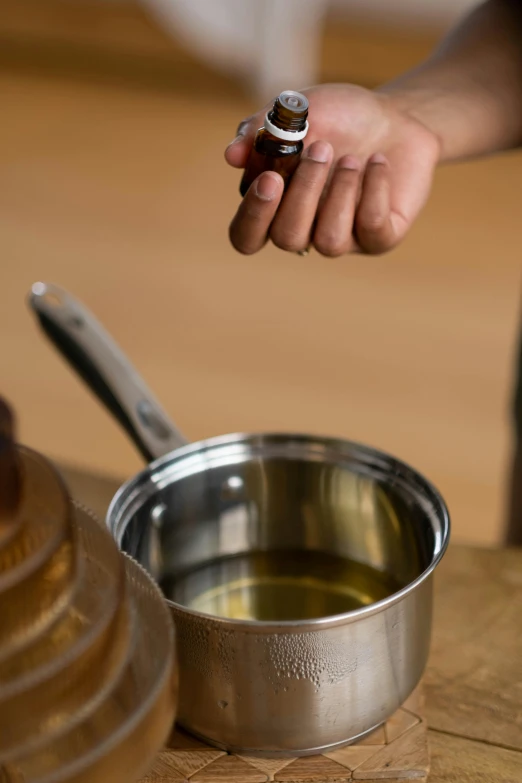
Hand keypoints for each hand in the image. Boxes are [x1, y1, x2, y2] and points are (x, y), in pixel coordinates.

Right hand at [225, 84, 439, 255]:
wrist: (396, 117)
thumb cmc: (339, 118)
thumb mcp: (297, 112)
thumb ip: (260, 131)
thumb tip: (231, 156)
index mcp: (274, 207)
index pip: (246, 237)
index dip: (253, 217)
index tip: (269, 179)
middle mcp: (304, 229)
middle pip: (287, 238)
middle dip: (303, 194)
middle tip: (320, 149)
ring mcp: (343, 238)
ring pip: (328, 241)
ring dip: (339, 193)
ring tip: (351, 157)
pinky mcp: (380, 237)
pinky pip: (372, 229)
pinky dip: (374, 189)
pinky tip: (378, 162)